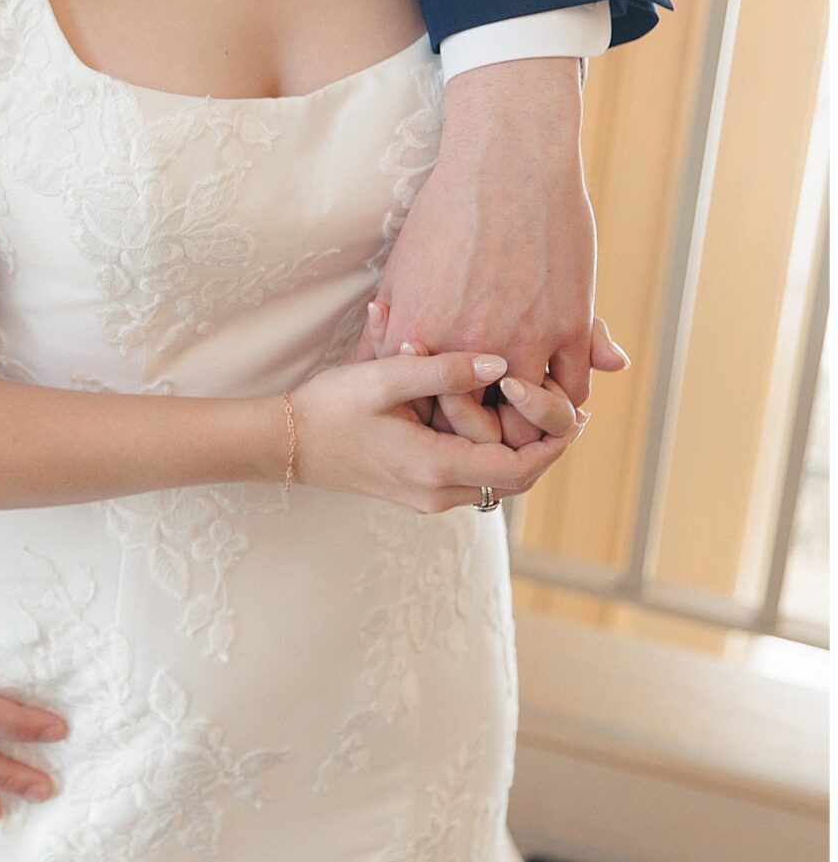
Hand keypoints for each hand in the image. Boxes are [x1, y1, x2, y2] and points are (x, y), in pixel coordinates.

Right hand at [282, 350, 582, 513]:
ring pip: (494, 483)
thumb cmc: (329, 408)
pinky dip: (492, 455)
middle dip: (545, 449)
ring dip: (520, 453)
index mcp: (435, 469)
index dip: (555, 444)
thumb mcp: (385, 378)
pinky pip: (471, 480)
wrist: (285, 445)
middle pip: (514, 482)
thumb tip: (497, 364)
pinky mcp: (415, 490)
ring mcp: (425, 498)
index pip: (519, 470)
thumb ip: (443, 371)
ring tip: (537, 411)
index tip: (577, 413)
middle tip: (570, 412)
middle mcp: (436, 494)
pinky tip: (492, 421)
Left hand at [374, 59, 598, 446]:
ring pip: (529, 421)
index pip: (421, 417)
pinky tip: (557, 392)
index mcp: (420, 336)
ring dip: (528, 426)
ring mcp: (524, 339)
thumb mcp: (401, 271)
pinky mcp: (569, 325)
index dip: (431, 428)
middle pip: (476, 431)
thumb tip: (364, 369)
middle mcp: (470, 347)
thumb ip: (386, 329)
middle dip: (481, 438)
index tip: (440, 425)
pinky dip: (566, 400)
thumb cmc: (447, 212)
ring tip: (524, 420)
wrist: (508, 162)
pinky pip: (572, 390)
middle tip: (488, 433)